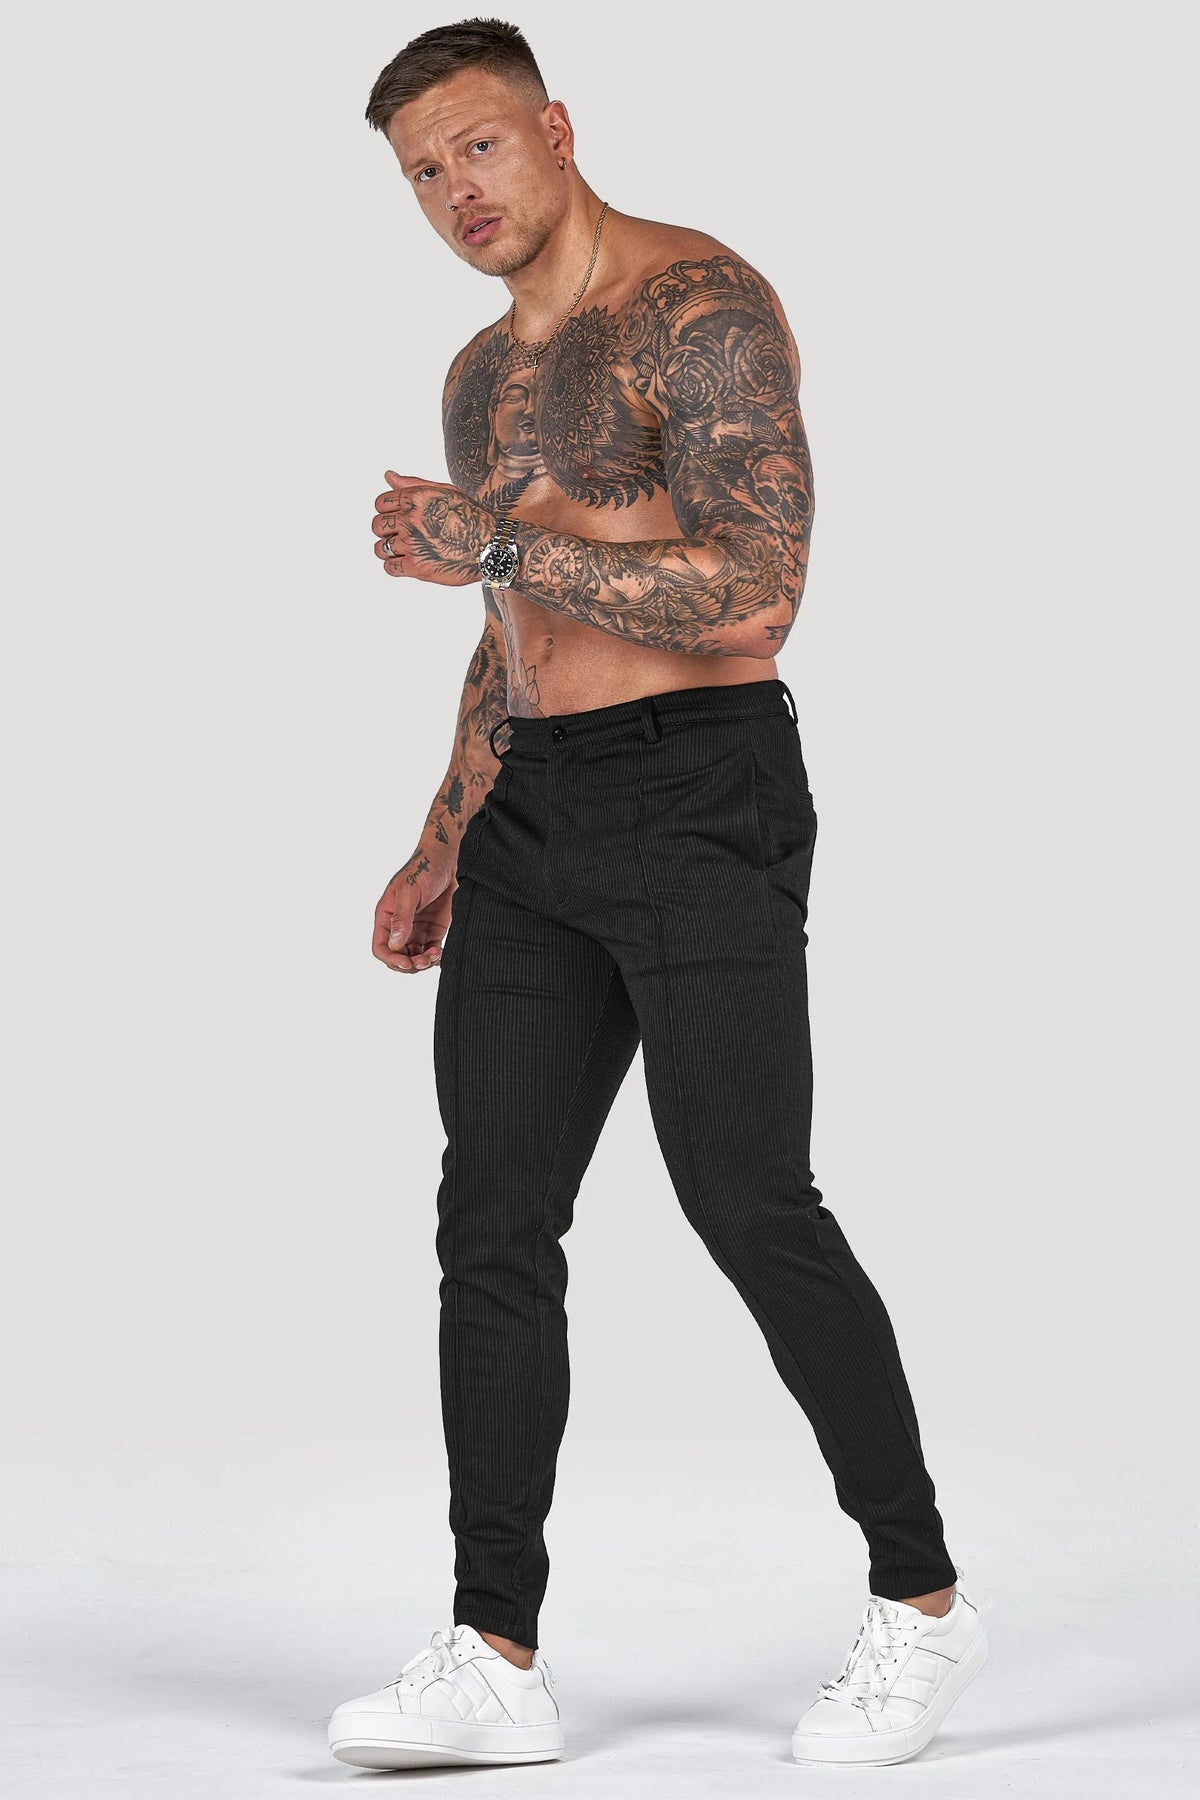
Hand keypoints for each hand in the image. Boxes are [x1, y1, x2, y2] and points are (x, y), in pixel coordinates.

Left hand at [372, 471, 495, 585]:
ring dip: (390, 551)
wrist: (491, 546)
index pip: (381, 503)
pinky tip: (409, 563)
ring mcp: (413, 544)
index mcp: (416, 498)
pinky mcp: (418, 567)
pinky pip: (390, 568)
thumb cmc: (471, 517)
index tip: (399, 519)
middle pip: (377, 526)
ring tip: (407, 551)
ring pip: (381, 548)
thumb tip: (388, 476)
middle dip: (386, 531)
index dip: (388, 511)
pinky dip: (395, 567)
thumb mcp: (445, 492)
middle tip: (403, 536)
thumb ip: (414, 484)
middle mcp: (411, 519)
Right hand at [373, 848, 455, 972]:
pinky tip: (441, 955)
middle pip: (397, 956)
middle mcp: (399, 926)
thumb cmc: (424, 869)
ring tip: (436, 955)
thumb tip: (394, 944)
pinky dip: (435, 958)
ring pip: (414, 958)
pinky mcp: (434, 930)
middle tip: (426, 961)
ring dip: (423, 963)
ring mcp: (417, 929)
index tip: (407, 963)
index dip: (392, 959)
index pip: (381, 947)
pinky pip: (430, 952)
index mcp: (387, 916)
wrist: (448, 860)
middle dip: (410, 964)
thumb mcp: (409, 892)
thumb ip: (402, 918)